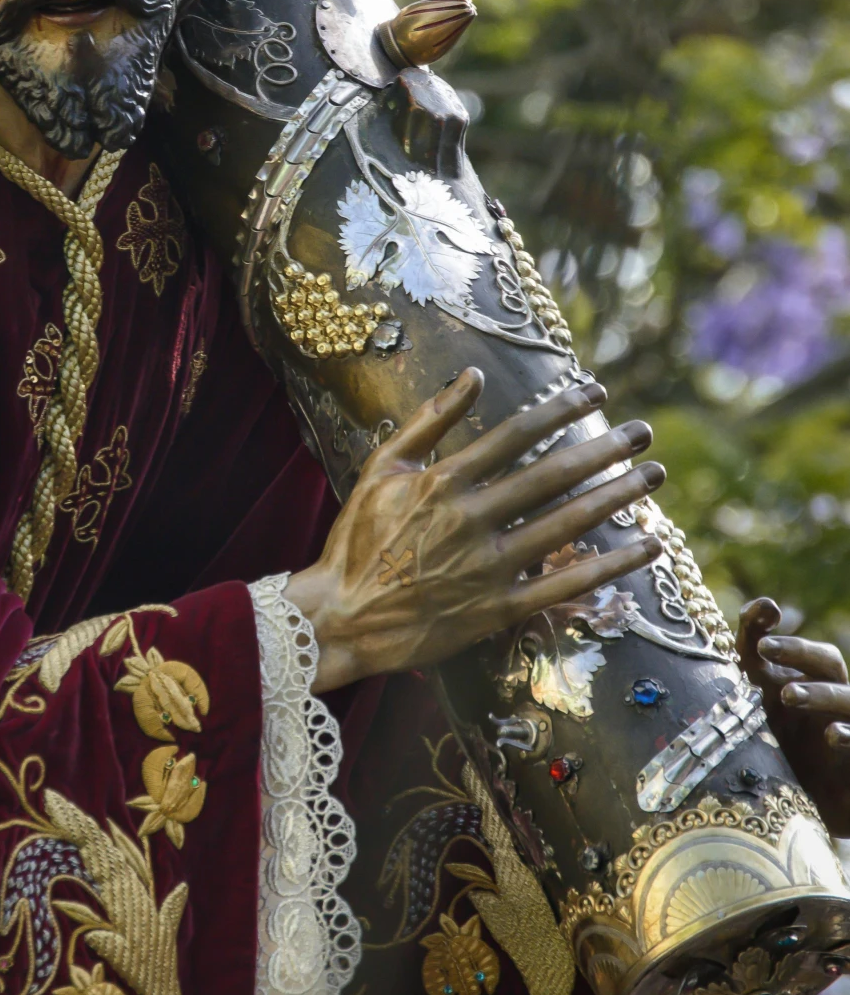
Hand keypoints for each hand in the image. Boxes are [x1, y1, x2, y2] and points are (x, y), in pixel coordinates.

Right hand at [286, 369, 662, 692]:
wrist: (340, 618)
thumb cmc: (358, 538)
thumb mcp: (382, 468)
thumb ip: (429, 420)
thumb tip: (473, 376)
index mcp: (444, 481)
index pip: (517, 435)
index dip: (561, 409)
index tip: (596, 392)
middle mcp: (472, 520)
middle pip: (553, 476)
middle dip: (604, 450)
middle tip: (643, 433)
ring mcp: (489, 567)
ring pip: (567, 525)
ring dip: (616, 497)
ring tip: (653, 476)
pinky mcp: (499, 610)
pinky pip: (566, 585)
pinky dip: (611, 566)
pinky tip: (647, 547)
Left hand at [738, 598, 849, 835]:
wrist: (807, 811)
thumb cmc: (782, 754)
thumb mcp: (758, 714)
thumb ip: (746, 671)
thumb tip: (728, 632)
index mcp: (806, 685)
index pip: (802, 650)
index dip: (782, 628)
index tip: (764, 613)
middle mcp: (832, 701)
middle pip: (828, 661)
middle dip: (798, 650)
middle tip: (766, 647)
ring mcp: (847, 727)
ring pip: (848, 698)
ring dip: (818, 692)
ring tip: (787, 694)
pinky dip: (849, 735)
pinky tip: (832, 734)